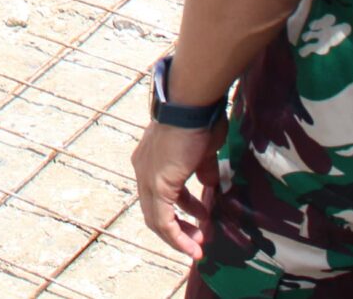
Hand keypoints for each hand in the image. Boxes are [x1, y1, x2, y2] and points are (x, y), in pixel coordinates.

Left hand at [132, 120, 224, 258]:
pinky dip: (177, 237)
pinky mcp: (156, 186)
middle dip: (179, 226)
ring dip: (179, 235)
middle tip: (200, 235)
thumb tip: (209, 184)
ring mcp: (147, 178)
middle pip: (154, 210)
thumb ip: (203, 169)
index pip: (159, 193)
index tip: (200, 218)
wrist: (191, 105)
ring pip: (157, 219)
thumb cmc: (200, 120)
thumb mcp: (204, 151)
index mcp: (151, 159)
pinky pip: (163, 221)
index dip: (179, 209)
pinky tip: (193, 246)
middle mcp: (143, 169)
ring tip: (199, 243)